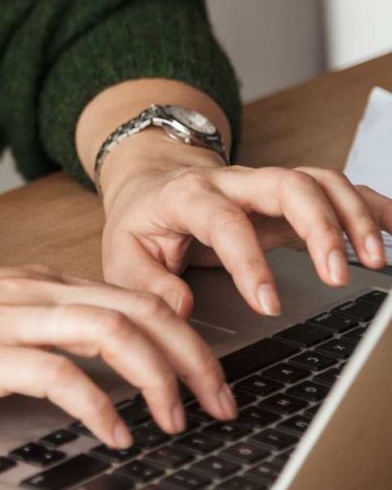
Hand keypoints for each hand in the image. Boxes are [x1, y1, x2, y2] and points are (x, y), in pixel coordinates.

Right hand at [0, 263, 237, 450]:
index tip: (206, 377)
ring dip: (161, 378)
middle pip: (142, 310)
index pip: (132, 296)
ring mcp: (8, 319)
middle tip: (221, 403)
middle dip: (195, 357)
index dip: (183, 336)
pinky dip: (101, 404)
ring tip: (180, 420)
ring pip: (115, 332)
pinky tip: (115, 433)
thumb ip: (30, 330)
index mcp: (33, 283)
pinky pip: (62, 375)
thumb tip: (83, 366)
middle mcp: (30, 292)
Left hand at [98, 149, 391, 320]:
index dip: (247, 259)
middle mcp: (233, 183)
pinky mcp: (290, 194)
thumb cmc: (142, 224)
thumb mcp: (123, 255)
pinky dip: (370, 205)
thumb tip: (181, 309)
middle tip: (337, 276)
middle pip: (285, 183)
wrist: (151, 182)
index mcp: (187, 196)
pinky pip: (337, 188)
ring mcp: (265, 185)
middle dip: (319, 225)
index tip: (268, 303)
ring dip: (353, 214)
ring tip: (378, 260)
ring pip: (318, 180)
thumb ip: (147, 283)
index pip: (223, 219)